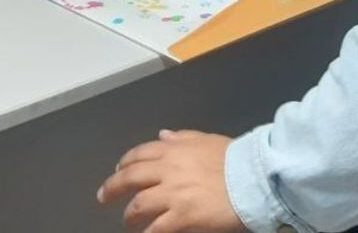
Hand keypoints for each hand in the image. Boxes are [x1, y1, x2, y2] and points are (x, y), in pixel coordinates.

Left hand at [99, 130, 244, 232]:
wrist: (252, 178)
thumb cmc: (235, 159)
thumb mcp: (207, 140)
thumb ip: (182, 138)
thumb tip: (164, 135)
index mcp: (174, 149)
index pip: (139, 154)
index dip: (124, 163)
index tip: (118, 170)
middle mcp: (167, 169)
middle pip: (129, 178)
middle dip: (112, 188)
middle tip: (104, 197)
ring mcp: (172, 194)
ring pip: (138, 205)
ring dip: (129, 215)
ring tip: (128, 221)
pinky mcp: (181, 216)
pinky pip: (155, 229)